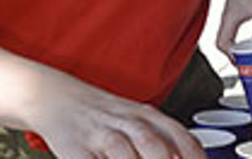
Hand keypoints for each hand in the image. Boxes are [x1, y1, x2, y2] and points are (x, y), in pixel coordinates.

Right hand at [31, 67, 205, 158]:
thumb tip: (188, 157)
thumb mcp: (138, 120)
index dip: (194, 157)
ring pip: (123, 153)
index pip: (180, 137)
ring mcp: (101, 136)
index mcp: (147, 116)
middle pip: (154, 146)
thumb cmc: (104, 116)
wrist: (57, 98)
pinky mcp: (76, 150)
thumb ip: (165, 140)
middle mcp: (127, 124)